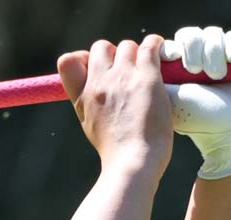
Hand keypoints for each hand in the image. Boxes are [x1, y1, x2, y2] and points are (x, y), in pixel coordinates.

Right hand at [56, 35, 174, 173]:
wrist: (133, 163)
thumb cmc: (116, 151)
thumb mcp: (90, 125)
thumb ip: (88, 101)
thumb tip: (95, 87)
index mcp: (83, 95)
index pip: (68, 61)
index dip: (85, 60)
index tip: (99, 70)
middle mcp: (99, 82)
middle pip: (101, 48)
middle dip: (114, 55)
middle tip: (128, 72)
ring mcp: (123, 77)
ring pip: (127, 46)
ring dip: (137, 54)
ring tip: (147, 69)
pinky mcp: (147, 77)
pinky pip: (149, 46)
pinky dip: (156, 45)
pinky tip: (161, 51)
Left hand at [161, 26, 230, 179]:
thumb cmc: (203, 121)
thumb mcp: (173, 99)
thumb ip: (157, 76)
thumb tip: (150, 55)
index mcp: (177, 75)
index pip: (171, 45)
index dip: (173, 46)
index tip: (176, 57)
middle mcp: (197, 66)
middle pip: (190, 35)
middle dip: (194, 48)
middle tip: (197, 71)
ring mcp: (220, 62)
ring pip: (212, 34)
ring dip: (214, 50)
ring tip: (219, 75)